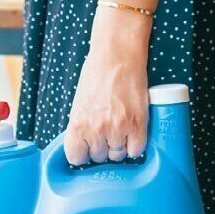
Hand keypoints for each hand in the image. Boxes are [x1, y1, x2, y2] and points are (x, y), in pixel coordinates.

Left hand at [64, 6, 151, 165]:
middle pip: (99, 157)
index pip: (76, 157)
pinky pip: (136, 150)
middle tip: (106, 132)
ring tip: (120, 129)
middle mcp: (97, 129)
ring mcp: (118, 128)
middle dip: (102, 147)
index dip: (83, 153)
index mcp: (78, 125)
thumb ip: (80, 128)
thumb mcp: (79, 104)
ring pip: (118, 155)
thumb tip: (84, 146)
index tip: (87, 149)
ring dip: (119, 146)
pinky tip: (132, 133)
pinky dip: (135, 145)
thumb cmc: (96, 75)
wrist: (117, 56)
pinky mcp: (138, 125)